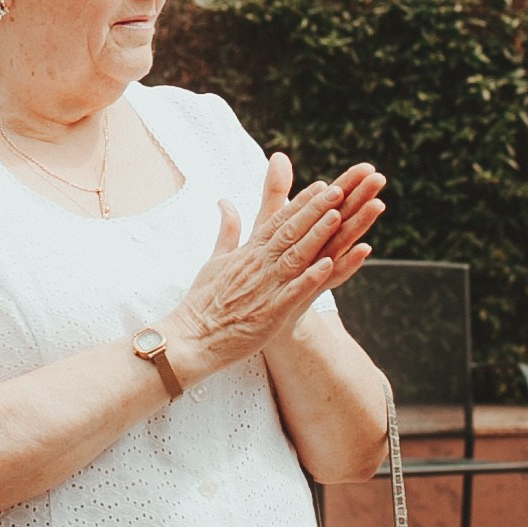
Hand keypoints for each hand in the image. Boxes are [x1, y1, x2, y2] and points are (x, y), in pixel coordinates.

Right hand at [162, 153, 384, 381]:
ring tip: (336, 215)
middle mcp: (257, 266)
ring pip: (294, 257)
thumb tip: (225, 202)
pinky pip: (292, 292)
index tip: (321, 186)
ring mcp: (263, 288)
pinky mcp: (269, 313)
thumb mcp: (214, 261)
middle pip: (289, 232)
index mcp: (246, 254)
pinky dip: (310, 278)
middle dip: (315, 210)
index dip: (300, 203)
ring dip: (316, 236)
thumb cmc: (201, 304)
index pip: (277, 222)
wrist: (190, 340)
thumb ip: (227, 232)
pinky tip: (328, 264)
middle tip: (338, 189)